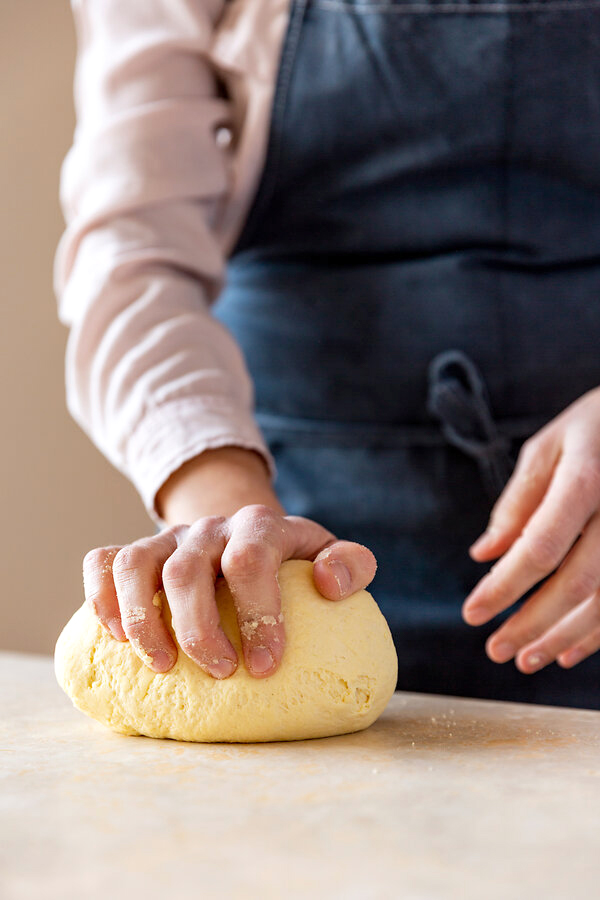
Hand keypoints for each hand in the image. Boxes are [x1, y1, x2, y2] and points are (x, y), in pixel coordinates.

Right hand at [83, 505, 376, 678]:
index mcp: (260, 526)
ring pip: (137, 564)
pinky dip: (102, 599)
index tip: (266, 667)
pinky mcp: (138, 552)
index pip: (251, 559)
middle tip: (219, 674)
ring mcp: (168, 538)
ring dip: (144, 619)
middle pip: (188, 568)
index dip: (257, 613)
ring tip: (162, 667)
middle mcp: (210, 527)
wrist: (246, 533)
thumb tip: (330, 584)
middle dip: (199, 628)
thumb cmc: (292, 562)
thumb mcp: (330, 555)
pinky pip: (103, 561)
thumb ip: (352, 564)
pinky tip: (119, 638)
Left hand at [463, 387, 599, 673]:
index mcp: (587, 477)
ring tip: (527, 660)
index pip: (542, 545)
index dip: (506, 585)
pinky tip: (571, 651)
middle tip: (496, 650)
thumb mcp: (548, 447)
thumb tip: (486, 555)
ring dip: (566, 638)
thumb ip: (518, 502)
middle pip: (578, 581)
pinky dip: (599, 633)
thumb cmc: (594, 428)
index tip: (473, 613)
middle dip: (533, 624)